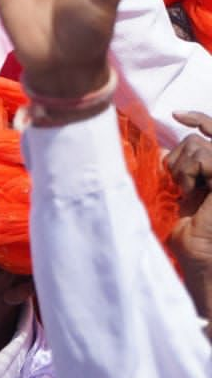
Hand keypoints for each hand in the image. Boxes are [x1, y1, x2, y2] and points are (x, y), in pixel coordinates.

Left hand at [167, 110, 211, 317]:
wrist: (204, 262)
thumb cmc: (193, 238)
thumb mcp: (185, 196)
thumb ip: (185, 170)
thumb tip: (172, 148)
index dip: (199, 118)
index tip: (177, 114)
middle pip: (201, 137)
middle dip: (180, 156)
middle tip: (179, 183)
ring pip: (199, 145)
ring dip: (182, 167)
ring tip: (186, 191)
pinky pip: (206, 157)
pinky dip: (189, 170)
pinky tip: (190, 190)